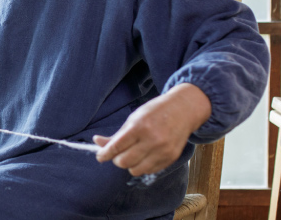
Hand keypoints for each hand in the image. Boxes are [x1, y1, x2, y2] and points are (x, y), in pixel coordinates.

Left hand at [93, 83, 210, 175]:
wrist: (183, 110)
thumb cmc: (155, 112)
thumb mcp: (133, 118)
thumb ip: (117, 135)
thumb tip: (97, 142)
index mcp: (140, 127)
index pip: (116, 147)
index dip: (104, 154)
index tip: (100, 156)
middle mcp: (152, 140)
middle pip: (124, 162)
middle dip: (117, 159)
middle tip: (118, 153)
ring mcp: (163, 151)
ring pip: (136, 170)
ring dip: (130, 165)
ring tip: (132, 154)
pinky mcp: (171, 158)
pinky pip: (149, 171)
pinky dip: (142, 166)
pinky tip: (144, 156)